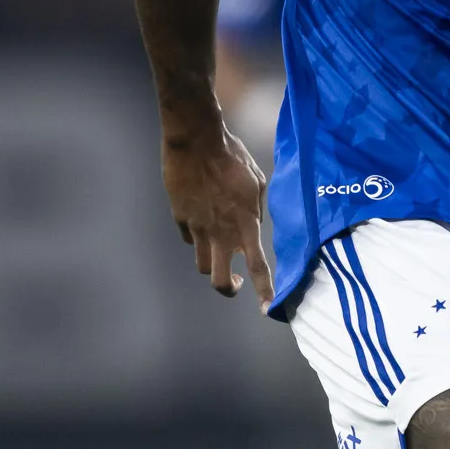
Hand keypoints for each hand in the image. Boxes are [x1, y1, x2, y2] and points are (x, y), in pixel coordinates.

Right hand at [160, 123, 273, 301]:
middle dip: (229, 288)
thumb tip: (252, 224)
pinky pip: (190, 238)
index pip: (257, 266)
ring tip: (219, 250)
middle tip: (234, 282)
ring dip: (212, 263)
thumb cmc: (232, 156)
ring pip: (203, 264)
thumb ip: (257, 210)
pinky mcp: (181, 218)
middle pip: (220, 281)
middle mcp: (220, 232)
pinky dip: (198, 236)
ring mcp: (198, 227)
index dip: (264, 290)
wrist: (195, 140)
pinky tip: (202, 220)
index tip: (268, 308)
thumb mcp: (256, 182)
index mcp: (245, 222)